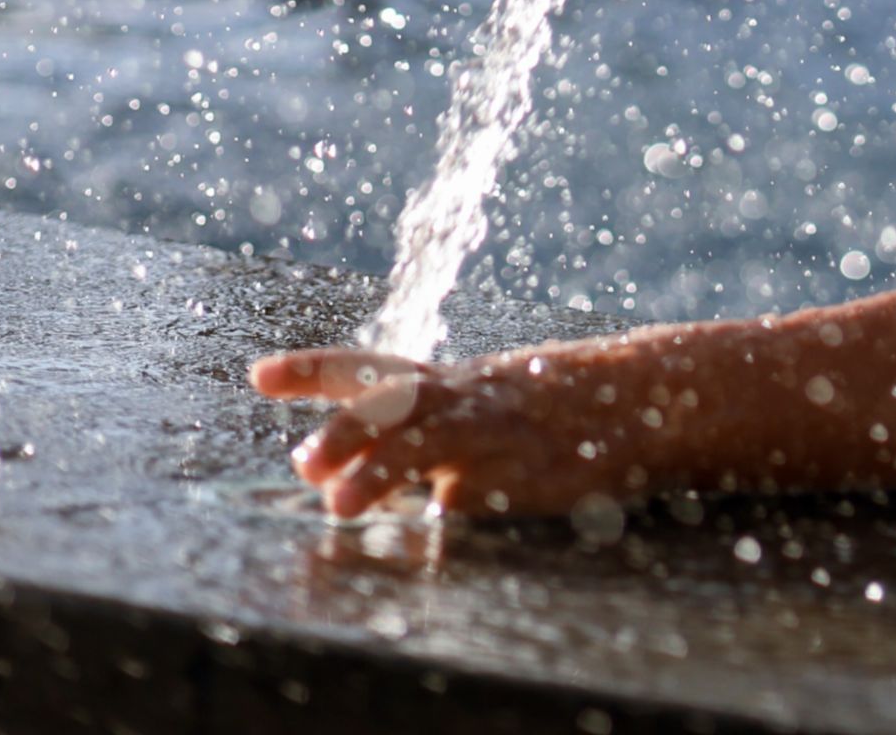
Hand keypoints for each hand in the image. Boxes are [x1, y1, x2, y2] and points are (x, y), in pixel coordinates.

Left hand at [250, 343, 640, 518]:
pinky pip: (470, 498)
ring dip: (379, 476)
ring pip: (424, 446)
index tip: (259, 376)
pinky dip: (445, 512)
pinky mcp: (518, 475)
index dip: (313, 371)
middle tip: (308, 465)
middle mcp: (462, 401)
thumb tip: (331, 466)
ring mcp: (490, 436)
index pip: (368, 370)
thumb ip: (418, 424)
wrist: (636, 398)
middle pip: (391, 406)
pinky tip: (429, 526)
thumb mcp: (483, 400)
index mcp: (447, 383)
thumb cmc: (550, 408)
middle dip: (347, 434)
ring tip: (343, 508)